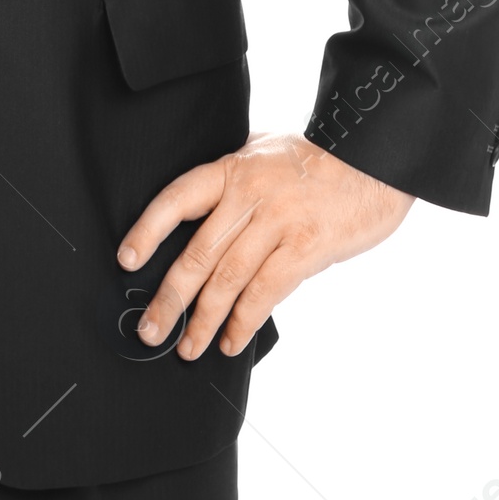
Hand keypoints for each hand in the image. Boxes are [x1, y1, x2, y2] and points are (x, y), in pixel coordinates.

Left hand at [116, 132, 412, 359]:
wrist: (372, 156)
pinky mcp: (306, 249)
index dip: (147, 231)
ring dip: (203, 321)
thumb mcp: (264, 151)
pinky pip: (265, 293)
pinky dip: (244, 323)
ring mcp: (277, 223)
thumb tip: (201, 210)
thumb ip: (233, 180)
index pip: (176, 199)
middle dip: (169, 298)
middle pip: (197, 253)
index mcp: (232, 169)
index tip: (126, 261)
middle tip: (150, 330)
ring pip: (227, 280)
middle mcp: (248, 196)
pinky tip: (231, 343)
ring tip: (187, 348)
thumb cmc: (317, 157)